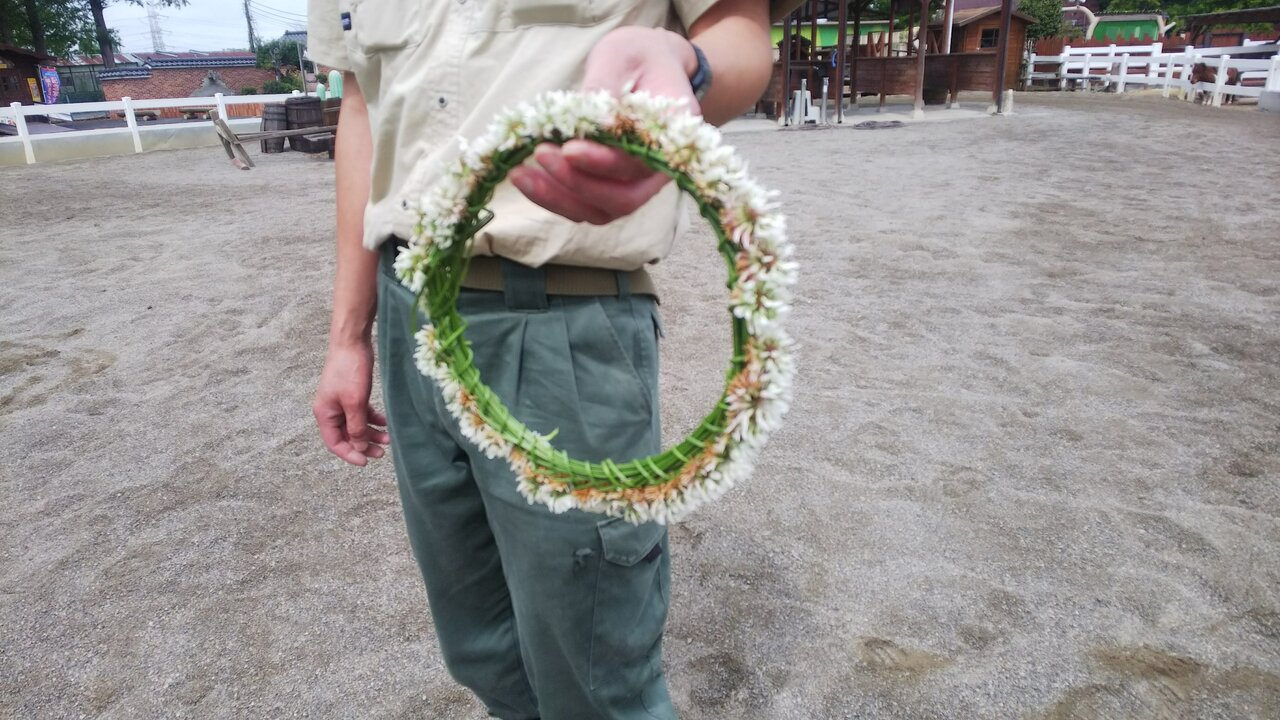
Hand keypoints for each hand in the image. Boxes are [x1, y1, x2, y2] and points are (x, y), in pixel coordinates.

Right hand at [313, 341, 389, 465]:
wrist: (352, 342)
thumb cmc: (349, 370)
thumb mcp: (354, 402)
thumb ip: (356, 426)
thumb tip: (359, 446)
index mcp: (325, 414)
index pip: (335, 443)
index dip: (350, 454)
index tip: (366, 462)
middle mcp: (330, 410)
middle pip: (347, 436)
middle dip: (364, 445)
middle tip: (382, 453)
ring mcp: (341, 402)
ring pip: (356, 425)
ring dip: (372, 433)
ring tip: (389, 438)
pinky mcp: (352, 394)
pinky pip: (362, 413)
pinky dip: (373, 419)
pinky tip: (386, 422)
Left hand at [509, 27, 698, 224]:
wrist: (647, 68)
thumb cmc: (637, 57)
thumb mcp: (621, 55)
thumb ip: (604, 87)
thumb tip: (589, 123)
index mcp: (672, 134)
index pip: (640, 163)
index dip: (604, 162)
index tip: (568, 148)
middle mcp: (659, 169)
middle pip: (623, 199)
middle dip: (577, 184)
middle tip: (541, 155)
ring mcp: (637, 184)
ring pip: (601, 211)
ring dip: (559, 198)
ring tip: (520, 175)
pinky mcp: (612, 188)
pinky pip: (585, 206)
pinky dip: (554, 197)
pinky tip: (526, 178)